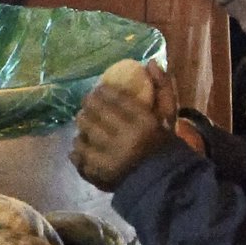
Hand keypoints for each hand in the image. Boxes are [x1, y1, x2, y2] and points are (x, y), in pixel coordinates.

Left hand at [71, 67, 177, 189]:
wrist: (163, 182)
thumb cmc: (165, 145)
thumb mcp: (168, 116)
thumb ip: (162, 88)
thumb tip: (149, 62)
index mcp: (143, 123)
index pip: (114, 99)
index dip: (102, 91)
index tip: (99, 90)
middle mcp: (124, 140)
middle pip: (94, 115)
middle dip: (87, 107)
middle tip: (87, 106)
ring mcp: (109, 159)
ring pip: (83, 135)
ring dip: (81, 129)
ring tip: (84, 126)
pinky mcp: (99, 175)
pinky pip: (79, 158)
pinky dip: (77, 151)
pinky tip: (81, 147)